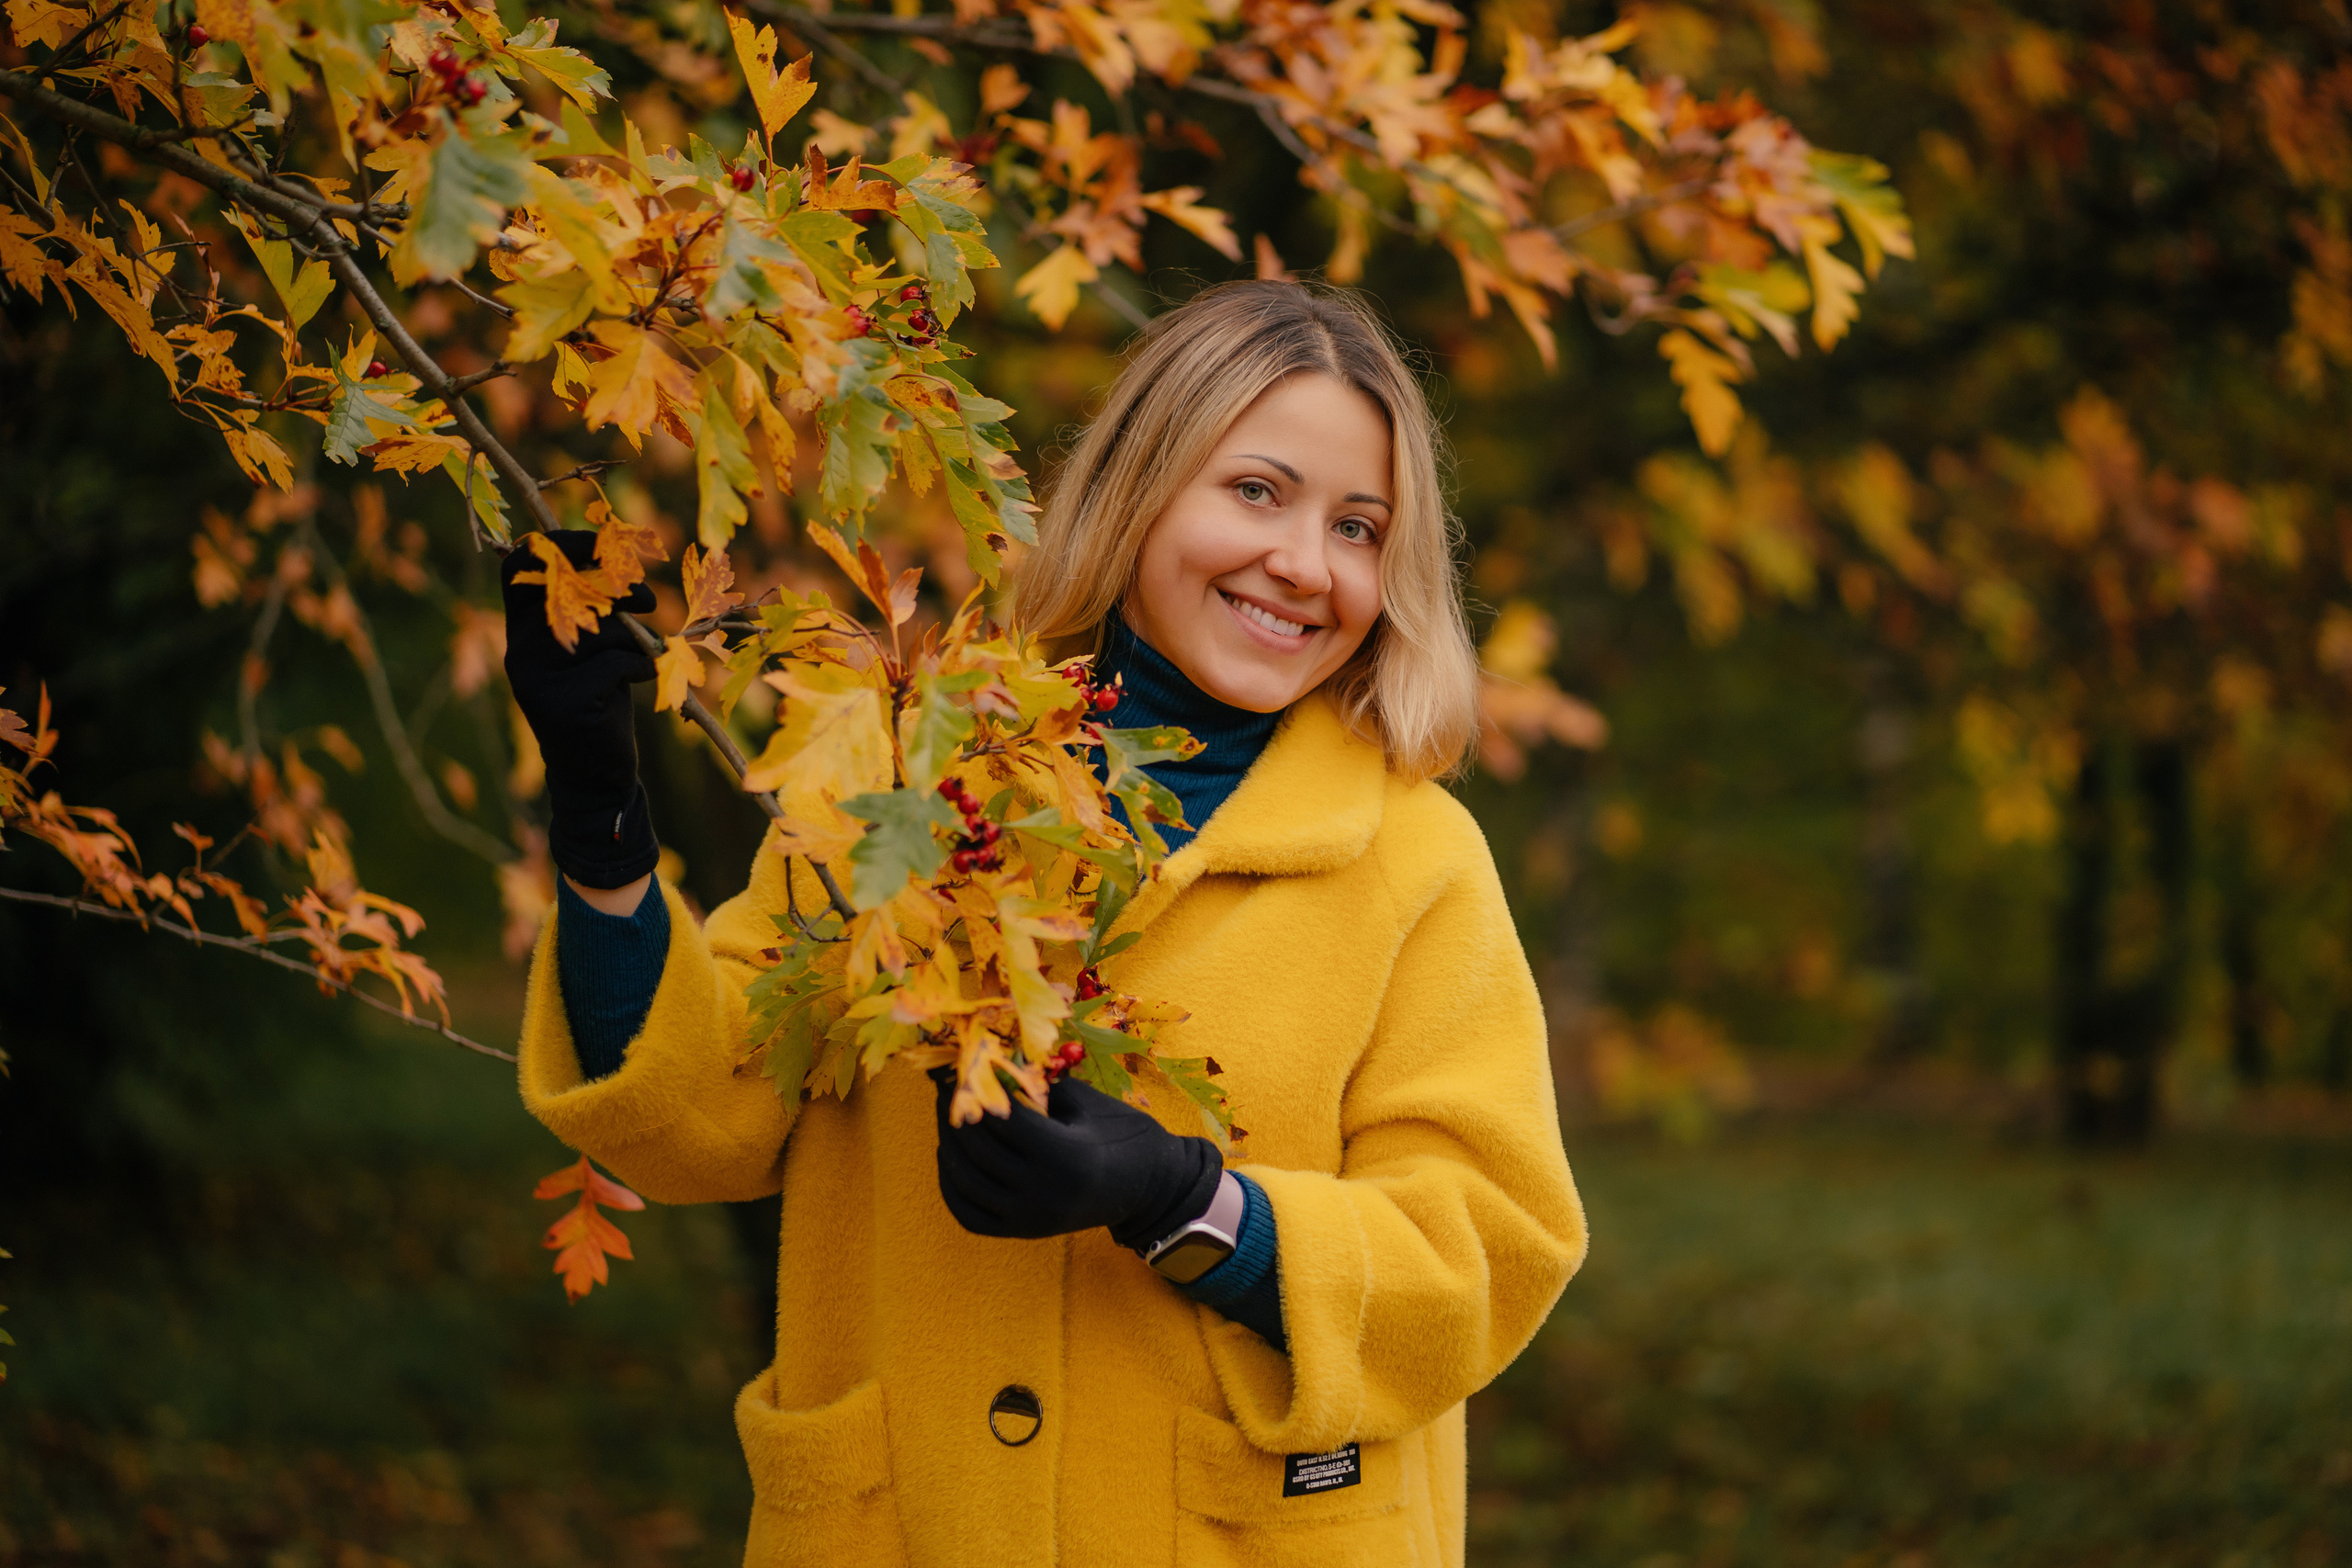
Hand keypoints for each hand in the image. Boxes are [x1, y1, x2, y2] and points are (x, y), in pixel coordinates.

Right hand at [501, 531, 659, 888]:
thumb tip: (620, 557)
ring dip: (633, 638)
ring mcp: (536, 679)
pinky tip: (648, 679)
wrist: (596, 774)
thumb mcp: (595, 649)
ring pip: (595, 631)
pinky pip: (613, 664)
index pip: (522, 565)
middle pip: (561, 589)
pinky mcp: (562, 705)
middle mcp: (519, 650)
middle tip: (645, 598)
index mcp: (522, 629)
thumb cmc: (602, 701)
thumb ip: (594, 609)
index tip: (608, 546)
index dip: (563, 543)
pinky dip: (640, 666)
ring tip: (647, 655)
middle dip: (612, 586)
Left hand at [934, 1069, 1223, 1251]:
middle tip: (946, 1086)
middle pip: (977, 1148)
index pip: (1000, 1118)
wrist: (1150, 1187)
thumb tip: (987, 1064)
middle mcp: (1042, 1192)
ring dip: (949, 1145)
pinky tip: (952, 1157)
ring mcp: (1030, 1218)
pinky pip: (969, 1214)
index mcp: (1063, 1154)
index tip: (963, 1066)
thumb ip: (1037, 1085)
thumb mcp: (1085, 1102)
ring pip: (965, 1181)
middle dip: (955, 1112)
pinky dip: (952, 1185)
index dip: (976, 1089)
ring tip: (947, 1116)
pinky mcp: (1023, 1232)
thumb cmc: (1123, 1134)